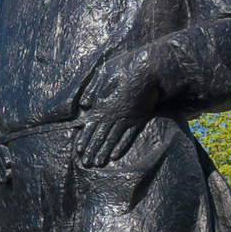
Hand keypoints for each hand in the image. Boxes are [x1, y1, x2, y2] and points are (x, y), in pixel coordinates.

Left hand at [74, 49, 163, 167]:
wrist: (151, 70)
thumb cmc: (126, 67)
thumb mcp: (104, 73)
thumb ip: (93, 89)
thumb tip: (85, 104)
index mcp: (103, 105)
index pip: (91, 126)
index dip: (84, 138)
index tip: (79, 150)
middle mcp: (113, 115)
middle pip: (100, 136)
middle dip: (92, 150)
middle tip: (85, 163)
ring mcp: (127, 119)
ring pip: (113, 139)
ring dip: (104, 152)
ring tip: (97, 164)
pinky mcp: (139, 119)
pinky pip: (128, 137)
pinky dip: (121, 147)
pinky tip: (115, 156)